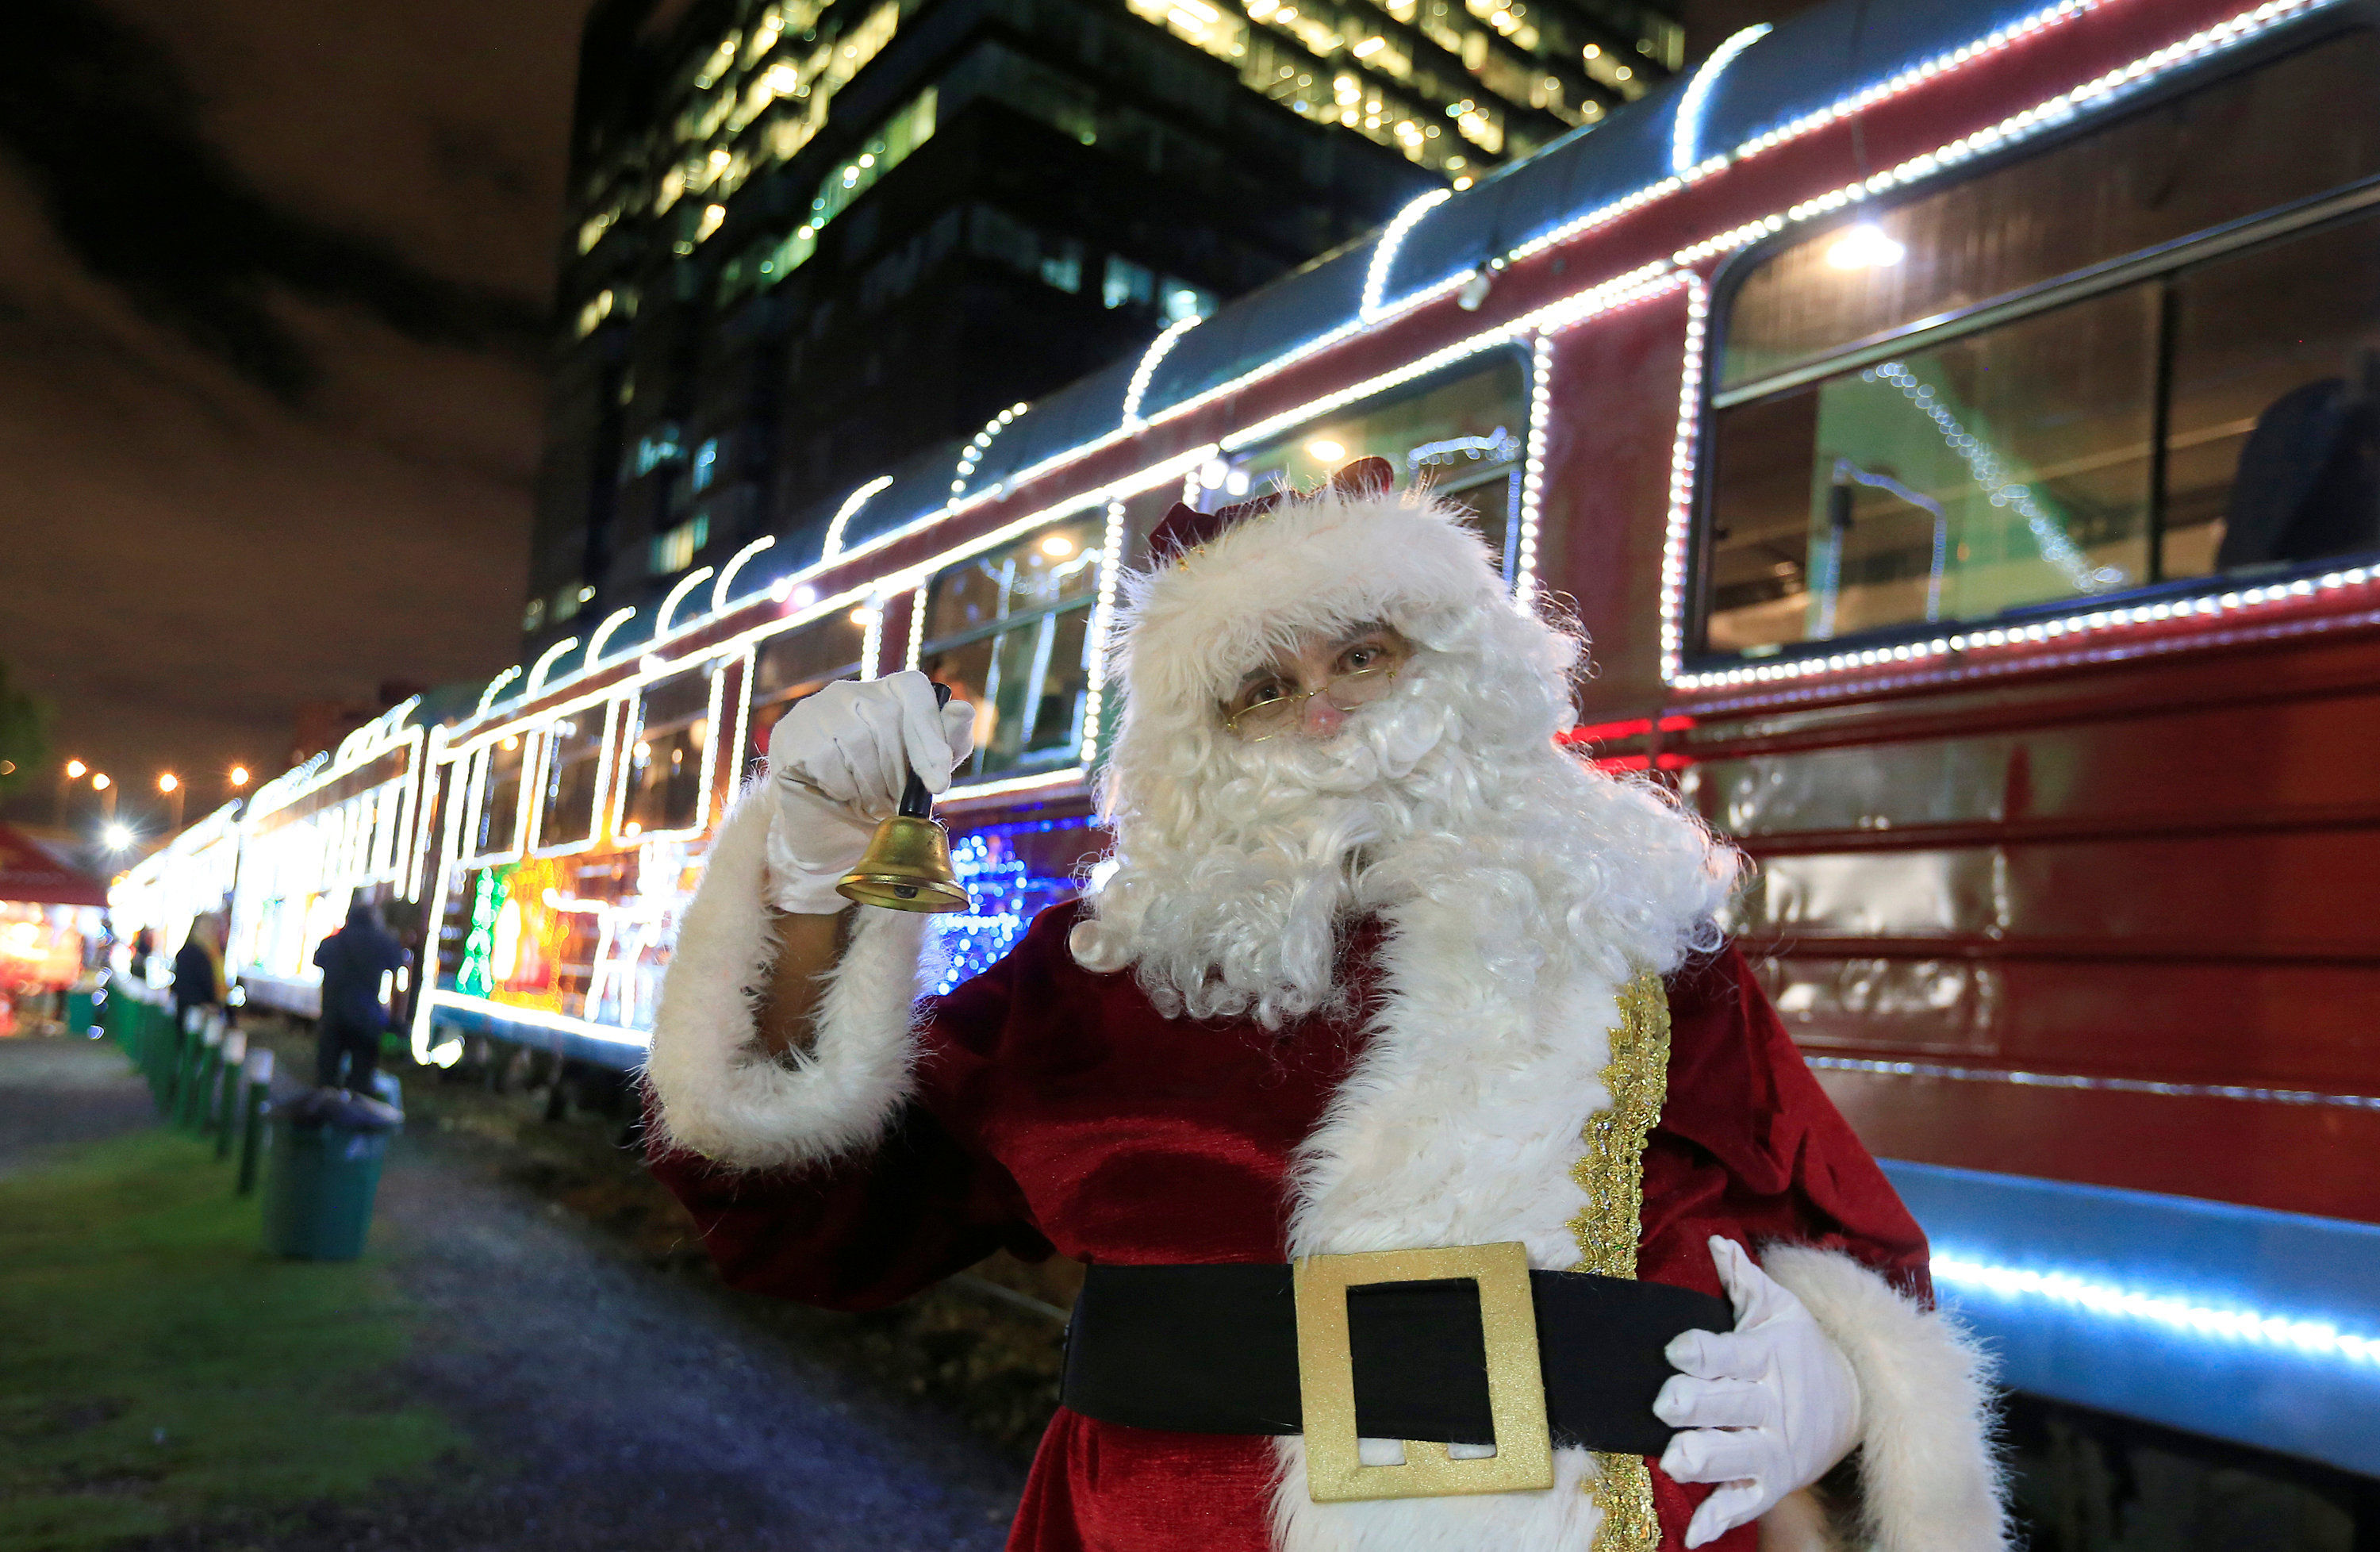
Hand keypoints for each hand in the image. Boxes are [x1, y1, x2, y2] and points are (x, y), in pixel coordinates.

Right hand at [763, 671, 973, 913]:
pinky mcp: (790, 733)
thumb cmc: (884, 795)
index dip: (930, 738)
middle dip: (898, 774)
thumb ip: (949, 742)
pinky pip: (824, 758)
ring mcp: (816, 709)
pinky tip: (840, 794)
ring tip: (869, 801)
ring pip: (856, 741)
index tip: (938, 785)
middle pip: (886, 721)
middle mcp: (851, 691)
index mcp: (889, 692)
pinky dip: (840, 788)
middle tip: (893, 801)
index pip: (915, 691)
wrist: (830, 829)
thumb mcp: (926, 773)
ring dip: (870, 786)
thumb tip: (962, 710)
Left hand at [1656, 1236, 1861, 1548]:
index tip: (1676, 1349)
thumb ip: (1744, 1281)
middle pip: (1726, 1405)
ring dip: (1704, 1459)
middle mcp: (1766, 1406)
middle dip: (1695, 1404)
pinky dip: (1718, 1521)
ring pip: (1733, 1456)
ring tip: (1676, 1461)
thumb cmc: (1801, 1348)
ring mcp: (1769, 1448)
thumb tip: (1718, 1244)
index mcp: (1763, 1358)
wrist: (1857, 1403)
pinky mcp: (1769, 1483)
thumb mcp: (1780, 1310)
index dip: (1702, 1351)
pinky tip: (1691, 1535)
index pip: (1727, 1352)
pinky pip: (1742, 1504)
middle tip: (1667, 1403)